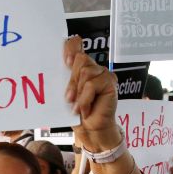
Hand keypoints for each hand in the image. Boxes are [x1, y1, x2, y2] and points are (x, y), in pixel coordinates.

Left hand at [63, 36, 120, 150]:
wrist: (90, 129)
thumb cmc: (78, 112)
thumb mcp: (67, 92)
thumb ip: (66, 77)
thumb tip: (62, 62)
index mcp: (80, 67)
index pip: (76, 44)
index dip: (70, 47)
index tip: (65, 60)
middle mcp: (93, 67)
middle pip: (79, 59)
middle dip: (71, 81)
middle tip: (70, 98)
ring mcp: (103, 73)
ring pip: (85, 72)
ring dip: (78, 92)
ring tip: (77, 105)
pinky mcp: (110, 82)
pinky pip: (91, 85)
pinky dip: (85, 99)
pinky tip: (85, 109)